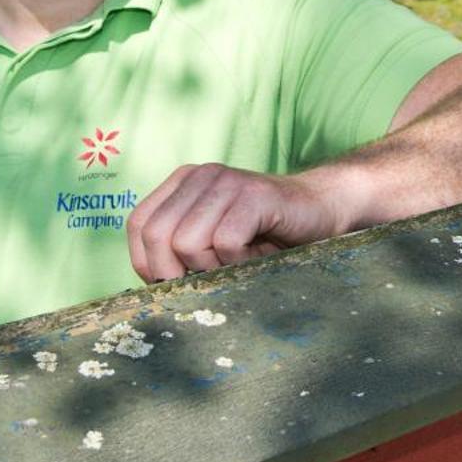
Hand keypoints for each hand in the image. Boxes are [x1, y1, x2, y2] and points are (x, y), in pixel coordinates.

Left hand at [127, 163, 342, 283]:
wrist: (322, 210)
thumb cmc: (265, 234)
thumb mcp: (213, 238)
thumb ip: (180, 248)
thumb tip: (151, 285)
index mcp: (183, 182)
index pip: (139, 225)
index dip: (147, 262)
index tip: (173, 282)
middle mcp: (200, 176)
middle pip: (157, 235)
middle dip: (175, 272)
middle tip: (206, 279)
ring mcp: (227, 182)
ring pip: (187, 243)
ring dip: (212, 268)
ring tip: (237, 263)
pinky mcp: (254, 196)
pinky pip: (225, 243)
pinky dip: (238, 263)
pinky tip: (256, 257)